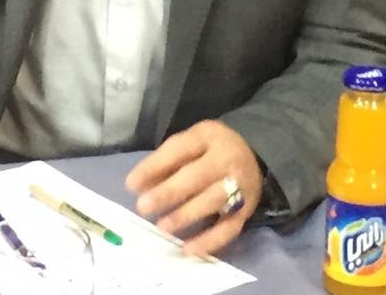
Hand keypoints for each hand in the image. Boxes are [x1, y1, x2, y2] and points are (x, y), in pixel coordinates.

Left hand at [125, 119, 261, 255]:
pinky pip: (229, 229)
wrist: (254, 155)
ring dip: (186, 216)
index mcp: (208, 137)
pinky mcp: (247, 211)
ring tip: (162, 227)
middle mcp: (227, 160)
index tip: (131, 185)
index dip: (154, 167)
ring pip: (213, 202)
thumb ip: (165, 162)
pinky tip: (188, 250)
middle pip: (197, 177)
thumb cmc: (210, 149)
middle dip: (168, 193)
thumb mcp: (189, 143)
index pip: (179, 150)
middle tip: (143, 207)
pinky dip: (209, 241)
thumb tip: (138, 186)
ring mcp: (240, 186)